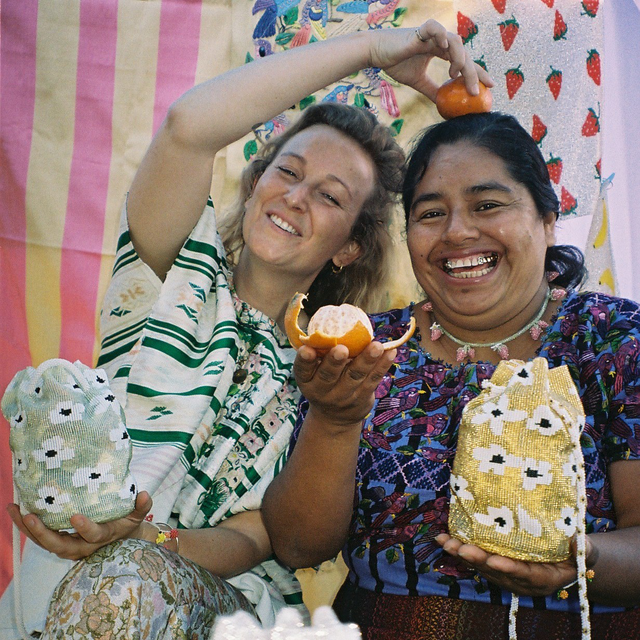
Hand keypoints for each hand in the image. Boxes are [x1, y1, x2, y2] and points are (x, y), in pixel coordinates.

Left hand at [8, 491, 152, 560]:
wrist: (120, 540)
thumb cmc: (127, 524)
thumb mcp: (137, 516)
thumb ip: (141, 506)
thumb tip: (144, 495)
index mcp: (102, 538)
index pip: (93, 536)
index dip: (85, 528)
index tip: (76, 516)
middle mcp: (82, 547)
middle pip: (59, 545)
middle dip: (42, 533)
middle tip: (30, 516)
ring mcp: (68, 546)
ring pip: (44, 542)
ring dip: (27, 528)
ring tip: (14, 509)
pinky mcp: (59, 540)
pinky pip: (40, 536)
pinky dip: (26, 526)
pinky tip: (16, 509)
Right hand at [294, 341, 395, 428]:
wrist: (335, 417)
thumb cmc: (323, 382)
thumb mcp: (314, 372)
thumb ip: (320, 353)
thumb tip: (335, 320)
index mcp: (307, 380)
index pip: (303, 369)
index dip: (304, 359)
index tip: (307, 349)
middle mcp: (322, 390)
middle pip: (328, 375)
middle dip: (335, 361)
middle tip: (341, 349)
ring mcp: (344, 396)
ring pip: (355, 376)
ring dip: (367, 360)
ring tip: (376, 346)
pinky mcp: (362, 397)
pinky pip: (374, 379)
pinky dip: (383, 365)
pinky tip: (391, 352)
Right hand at [370, 19, 493, 101]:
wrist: (377, 52)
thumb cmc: (395, 64)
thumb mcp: (418, 82)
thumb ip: (432, 91)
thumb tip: (443, 105)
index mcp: (442, 51)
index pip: (465, 62)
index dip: (477, 73)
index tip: (489, 87)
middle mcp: (441, 42)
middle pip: (464, 54)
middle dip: (474, 71)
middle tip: (479, 88)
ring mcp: (433, 35)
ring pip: (455, 41)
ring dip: (459, 58)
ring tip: (455, 74)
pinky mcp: (421, 30)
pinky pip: (436, 28)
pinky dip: (441, 36)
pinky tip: (444, 48)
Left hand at [436, 533, 588, 596]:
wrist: (567, 560)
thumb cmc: (576, 553)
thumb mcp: (584, 550)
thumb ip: (581, 548)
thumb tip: (578, 542)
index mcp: (543, 579)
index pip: (524, 574)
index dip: (508, 568)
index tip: (493, 561)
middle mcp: (521, 581)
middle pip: (496, 571)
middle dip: (477, 560)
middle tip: (460, 548)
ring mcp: (507, 574)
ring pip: (481, 566)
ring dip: (462, 555)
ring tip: (446, 542)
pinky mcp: (496, 565)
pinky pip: (476, 559)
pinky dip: (460, 550)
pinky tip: (444, 539)